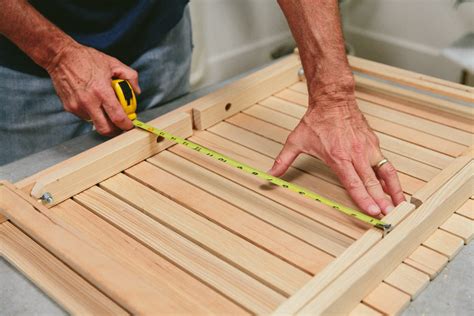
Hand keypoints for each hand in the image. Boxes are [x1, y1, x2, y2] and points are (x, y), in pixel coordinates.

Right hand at [46, 43, 140, 135]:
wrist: (60, 56)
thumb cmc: (86, 58)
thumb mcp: (113, 63)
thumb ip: (130, 77)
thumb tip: (136, 91)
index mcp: (102, 91)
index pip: (117, 117)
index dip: (126, 125)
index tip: (130, 125)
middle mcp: (88, 102)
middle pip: (105, 129)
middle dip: (115, 130)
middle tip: (120, 124)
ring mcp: (77, 106)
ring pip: (94, 123)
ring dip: (102, 118)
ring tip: (103, 104)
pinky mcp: (69, 107)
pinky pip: (85, 116)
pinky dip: (91, 112)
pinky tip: (91, 100)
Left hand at [269, 93, 404, 216]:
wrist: (333, 99)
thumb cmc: (316, 120)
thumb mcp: (296, 141)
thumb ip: (283, 160)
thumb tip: (270, 174)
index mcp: (338, 157)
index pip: (353, 183)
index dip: (363, 199)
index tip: (371, 211)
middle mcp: (355, 154)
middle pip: (372, 182)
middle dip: (382, 201)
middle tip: (390, 216)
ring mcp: (367, 149)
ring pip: (384, 174)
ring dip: (393, 191)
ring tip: (400, 207)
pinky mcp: (374, 144)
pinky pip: (386, 164)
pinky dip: (392, 178)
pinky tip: (396, 189)